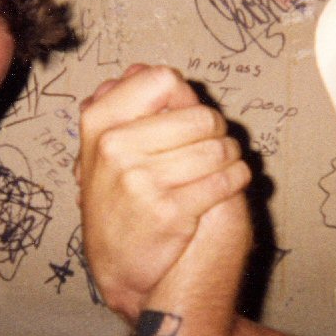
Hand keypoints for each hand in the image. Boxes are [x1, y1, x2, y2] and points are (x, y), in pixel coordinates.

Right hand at [77, 65, 251, 322]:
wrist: (116, 266)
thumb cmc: (115, 200)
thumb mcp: (103, 149)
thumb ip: (125, 107)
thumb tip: (142, 69)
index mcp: (98, 122)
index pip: (162, 79)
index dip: (184, 96)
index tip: (185, 115)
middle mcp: (115, 147)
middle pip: (201, 115)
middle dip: (216, 130)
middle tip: (212, 144)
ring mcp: (141, 180)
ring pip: (219, 147)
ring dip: (230, 155)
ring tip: (222, 163)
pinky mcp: (171, 211)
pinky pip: (226, 178)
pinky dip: (237, 178)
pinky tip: (229, 182)